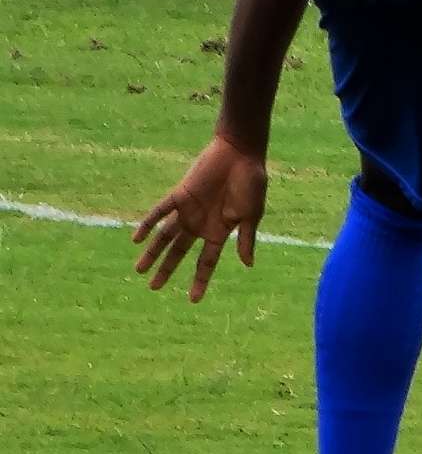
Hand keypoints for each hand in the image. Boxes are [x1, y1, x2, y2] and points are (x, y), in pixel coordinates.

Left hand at [133, 135, 267, 302]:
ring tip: (139, 269)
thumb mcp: (252, 213)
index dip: (200, 280)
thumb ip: (246, 238)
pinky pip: (159, 212)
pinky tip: (136, 238)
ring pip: (165, 236)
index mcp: (219, 231)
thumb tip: (248, 265)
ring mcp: (188, 210)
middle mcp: (200, 224)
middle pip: (179, 251)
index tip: (193, 300)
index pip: (206, 261)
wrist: (240, 153)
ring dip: (152, 252)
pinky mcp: (180, 195)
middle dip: (167, 269)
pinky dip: (148, 224)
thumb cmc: (251, 182)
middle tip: (152, 287)